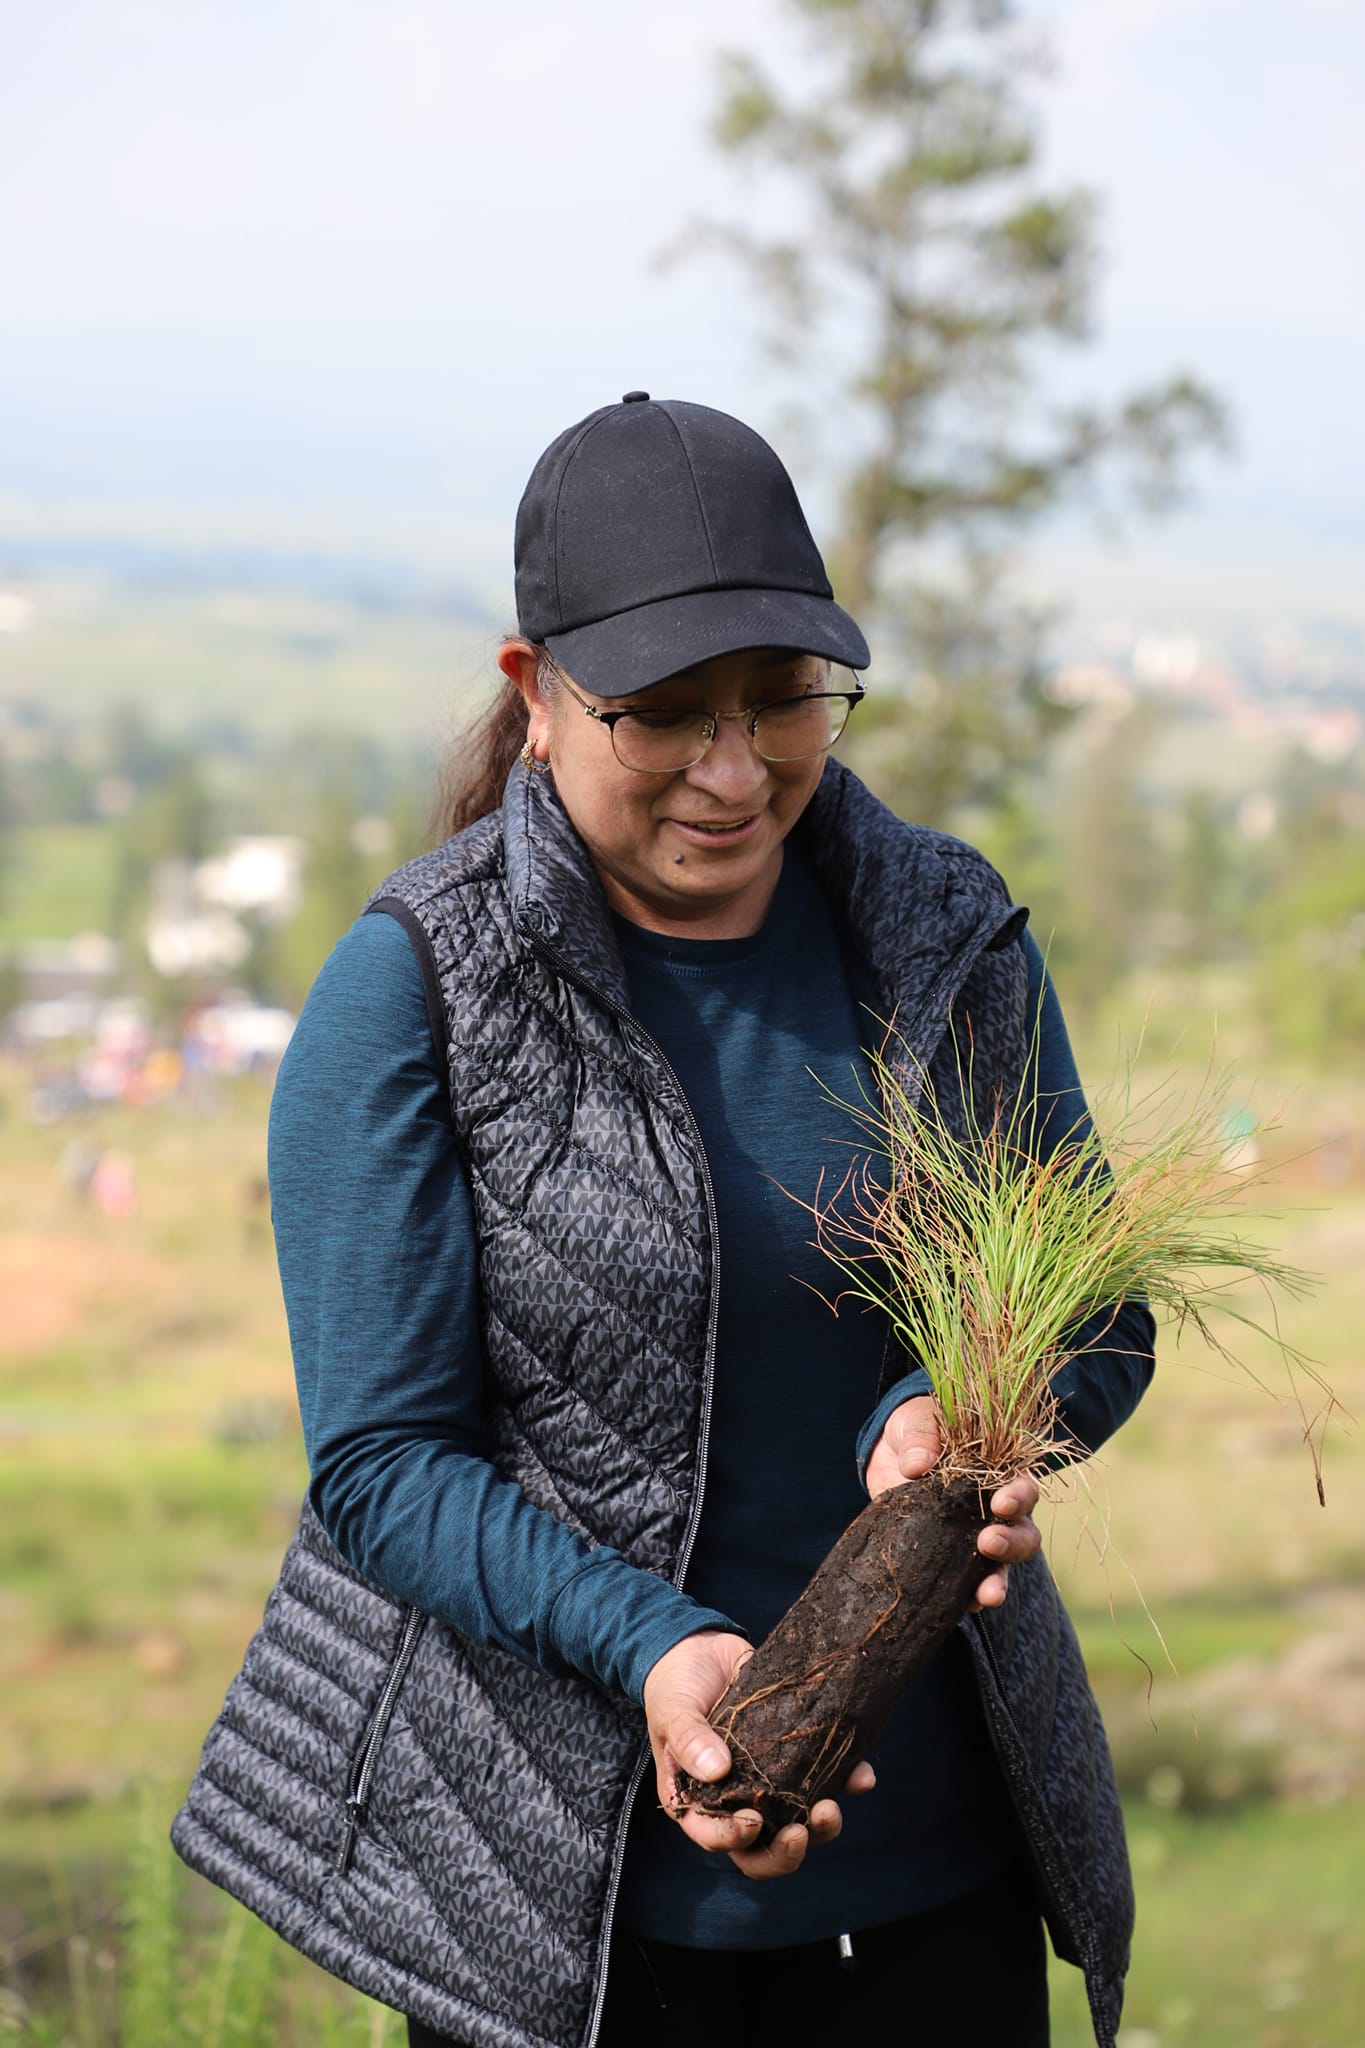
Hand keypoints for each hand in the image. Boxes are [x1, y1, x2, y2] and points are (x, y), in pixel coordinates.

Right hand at [642, 1631, 875, 1880]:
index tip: (753, 1821)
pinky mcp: (793, 1755)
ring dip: (820, 1826)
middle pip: (762, 1848)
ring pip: (799, 1821)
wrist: (699, 1648)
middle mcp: (736, 1800)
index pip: (716, 1838)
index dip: (735, 1841)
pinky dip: (847, 1781)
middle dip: (785, 1851)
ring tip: (831, 1808)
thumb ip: (689, 1741)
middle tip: (800, 1833)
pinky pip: (824, 1777)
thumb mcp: (672, 1712)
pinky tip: (862, 1776)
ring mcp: (769, 1780)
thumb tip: (718, 1771)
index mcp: (699, 1800)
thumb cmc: (675, 1688)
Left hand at [865, 1394, 1040, 1609]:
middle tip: (988, 1543)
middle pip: (1024, 1535)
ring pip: (1002, 1568)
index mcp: (999, 1474)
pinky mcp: (950, 1560)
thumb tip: (917, 1464)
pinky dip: (968, 1599)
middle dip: (1012, 1543)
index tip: (1000, 1504)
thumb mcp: (916, 1421)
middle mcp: (996, 1512)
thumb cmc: (915, 1430)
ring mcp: (974, 1540)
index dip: (1019, 1497)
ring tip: (987, 1595)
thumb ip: (921, 1437)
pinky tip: (963, 1608)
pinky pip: (967, 1587)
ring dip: (998, 1582)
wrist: (885, 1454)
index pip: (1024, 1488)